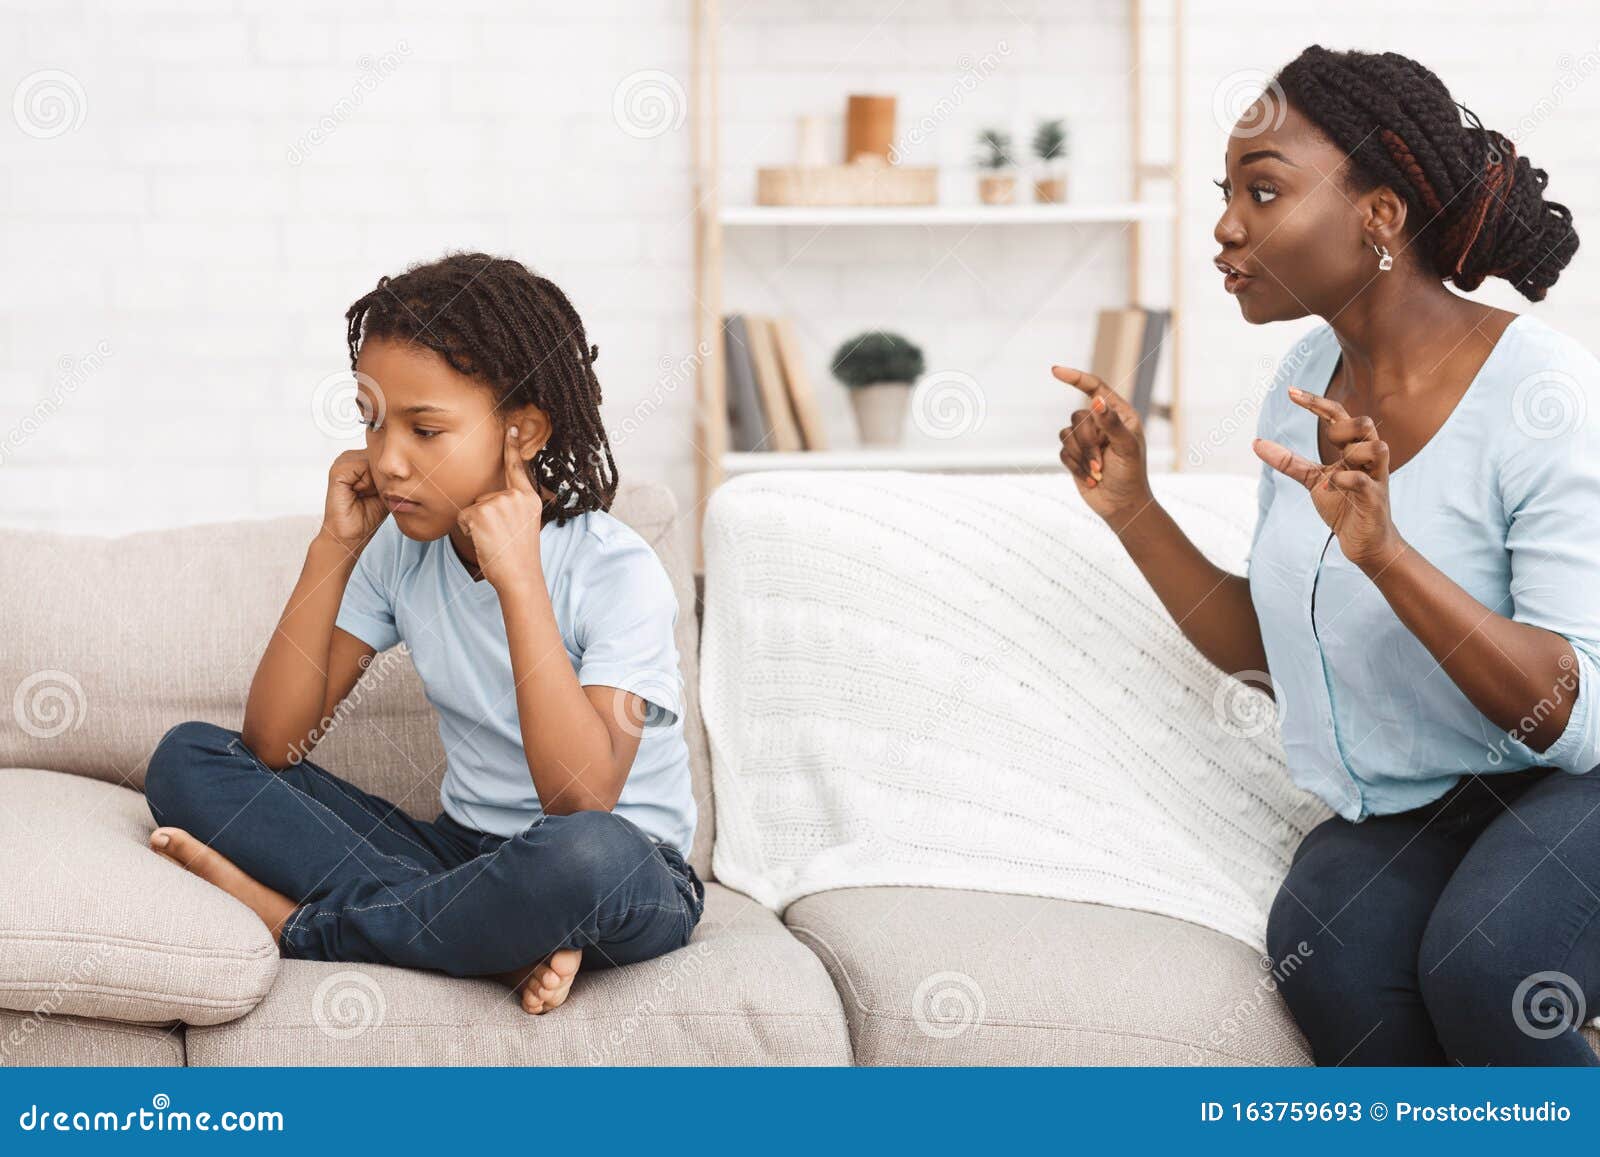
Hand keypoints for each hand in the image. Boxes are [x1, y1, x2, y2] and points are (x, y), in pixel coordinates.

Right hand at [320, 449, 387, 551]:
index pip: (387, 452)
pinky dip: (366, 484)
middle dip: (384, 477)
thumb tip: (412, 461)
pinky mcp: (337, 470)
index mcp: (363, 460)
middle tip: (372, 495)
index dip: (393, 471)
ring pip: (373, 460)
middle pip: (381, 454)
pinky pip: (362, 466)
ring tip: (365, 495)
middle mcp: (352, 457)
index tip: (384, 490)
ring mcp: (343, 462)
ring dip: (374, 481)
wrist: (352, 535)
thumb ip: (395, 474)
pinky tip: (358, 494)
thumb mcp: (389, 490)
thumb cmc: (367, 516)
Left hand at [457, 425, 546, 592]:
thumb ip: (513, 505)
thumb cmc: (519, 557)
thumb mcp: (525, 524)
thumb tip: (490, 500)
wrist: (520, 576)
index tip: (512, 427)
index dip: (513, 447)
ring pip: (474, 507)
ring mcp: (498, 503)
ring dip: (477, 525)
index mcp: (529, 498)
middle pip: (485, 497)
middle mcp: (516, 496)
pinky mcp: (481, 512)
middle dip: (485, 516)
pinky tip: (484, 541)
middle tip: (501, 538)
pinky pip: (464, 517)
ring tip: (494, 541)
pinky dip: (468, 530)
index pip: (518, 468)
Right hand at [1053, 364, 1153, 531]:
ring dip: (1081, 457)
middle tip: (1101, 463)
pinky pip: (1062, 451)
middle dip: (1087, 443)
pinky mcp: (1075, 455)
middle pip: (1078, 417)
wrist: (1121, 505)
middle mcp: (1102, 423)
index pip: (1095, 388)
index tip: (1055, 370)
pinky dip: (1075, 466)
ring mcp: (1087, 439)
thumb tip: (1096, 401)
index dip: (1075, 378)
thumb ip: (1111, 423)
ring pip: (1067, 435)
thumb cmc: (1131, 475)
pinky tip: (1090, 478)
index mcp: (1119, 414)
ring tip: (1097, 473)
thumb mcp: (1126, 448)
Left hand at [1253, 387, 1404, 571]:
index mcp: (1353, 449)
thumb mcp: (1312, 480)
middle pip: (1364, 423)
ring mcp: (1376, 478)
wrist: (1364, 542)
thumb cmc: (1343, 505)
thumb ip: (1289, 462)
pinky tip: (1329, 486)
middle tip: (1328, 444)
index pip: (1338, 416)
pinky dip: (1345, 480)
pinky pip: (1363, 482)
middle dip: (1341, 426)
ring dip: (1350, 454)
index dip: (1316, 403)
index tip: (1289, 392)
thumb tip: (1256, 442)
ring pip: (1377, 447)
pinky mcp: (1375, 500)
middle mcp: (1369, 458)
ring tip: (1332, 474)